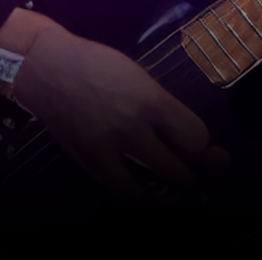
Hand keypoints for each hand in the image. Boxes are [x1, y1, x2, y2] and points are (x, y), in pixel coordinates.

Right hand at [0, 11, 229, 204]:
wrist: (47, 68)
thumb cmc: (98, 64)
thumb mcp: (139, 76)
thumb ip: (164, 108)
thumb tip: (192, 138)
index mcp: (148, 99)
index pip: (194, 139)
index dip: (207, 150)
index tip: (214, 152)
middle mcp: (131, 128)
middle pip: (176, 172)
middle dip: (196, 180)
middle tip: (203, 180)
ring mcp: (107, 150)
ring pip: (149, 193)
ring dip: (168, 197)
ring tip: (178, 192)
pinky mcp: (88, 164)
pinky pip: (122, 191)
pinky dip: (140, 196)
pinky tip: (148, 190)